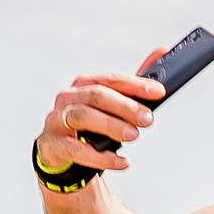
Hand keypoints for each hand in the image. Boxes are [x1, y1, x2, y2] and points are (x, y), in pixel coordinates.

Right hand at [35, 50, 167, 176]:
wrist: (60, 154)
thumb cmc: (89, 125)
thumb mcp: (110, 105)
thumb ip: (134, 84)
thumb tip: (161, 51)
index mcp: (84, 85)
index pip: (111, 80)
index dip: (135, 85)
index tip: (159, 92)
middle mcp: (68, 98)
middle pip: (97, 96)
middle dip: (125, 106)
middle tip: (148, 119)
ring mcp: (57, 120)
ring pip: (83, 117)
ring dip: (111, 126)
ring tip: (134, 136)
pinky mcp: (52, 144)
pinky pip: (76, 150)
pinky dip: (101, 157)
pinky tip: (122, 162)